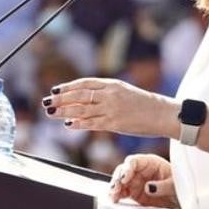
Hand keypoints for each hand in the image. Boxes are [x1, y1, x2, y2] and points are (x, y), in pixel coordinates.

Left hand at [42, 77, 177, 136]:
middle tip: (47, 101)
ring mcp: (112, 109)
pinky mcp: (115, 123)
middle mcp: (110, 94)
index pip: (84, 83)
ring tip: (51, 112)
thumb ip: (106, 93)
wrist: (162, 114)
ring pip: (82, 109)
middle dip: (61, 98)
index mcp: (112, 84)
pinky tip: (68, 125)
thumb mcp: (124, 91)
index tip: (55, 89)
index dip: (68, 86)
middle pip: (79, 95)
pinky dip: (79, 124)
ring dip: (64, 111)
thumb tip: (86, 97)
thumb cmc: (144, 104)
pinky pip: (92, 123)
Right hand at [109, 154, 177, 208]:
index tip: (125, 178)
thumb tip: (149, 187)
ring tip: (112, 196)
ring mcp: (136, 182)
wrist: (182, 199)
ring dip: (114, 188)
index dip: (127, 168)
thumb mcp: (175, 185)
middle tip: (115, 189)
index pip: (134, 161)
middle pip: (123, 170)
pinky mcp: (134, 193)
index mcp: (151, 162)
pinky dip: (117, 196)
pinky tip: (114, 200)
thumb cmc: (180, 186)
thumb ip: (163, 186)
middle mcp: (141, 170)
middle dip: (117, 179)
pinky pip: (122, 193)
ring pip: (120, 182)